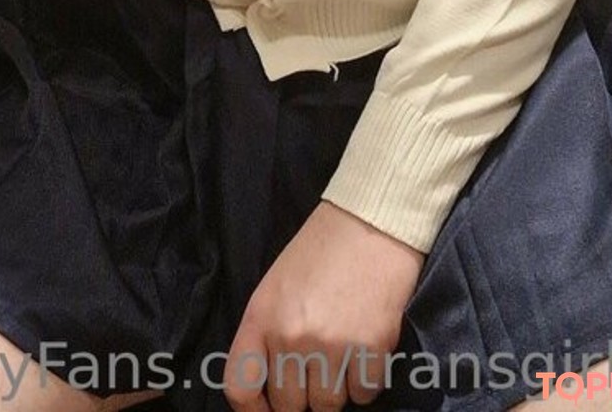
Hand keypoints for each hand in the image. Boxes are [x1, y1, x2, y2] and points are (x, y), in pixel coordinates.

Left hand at [222, 201, 424, 411]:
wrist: (371, 220)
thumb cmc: (322, 251)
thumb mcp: (277, 286)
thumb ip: (267, 335)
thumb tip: (272, 388)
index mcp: (261, 317)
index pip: (240, 387)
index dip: (253, 411)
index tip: (268, 409)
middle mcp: (290, 336)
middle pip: (289, 405)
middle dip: (303, 393)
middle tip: (317, 364)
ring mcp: (331, 345)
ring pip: (328, 405)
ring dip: (337, 387)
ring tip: (343, 350)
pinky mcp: (370, 348)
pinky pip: (364, 395)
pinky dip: (366, 381)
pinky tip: (366, 348)